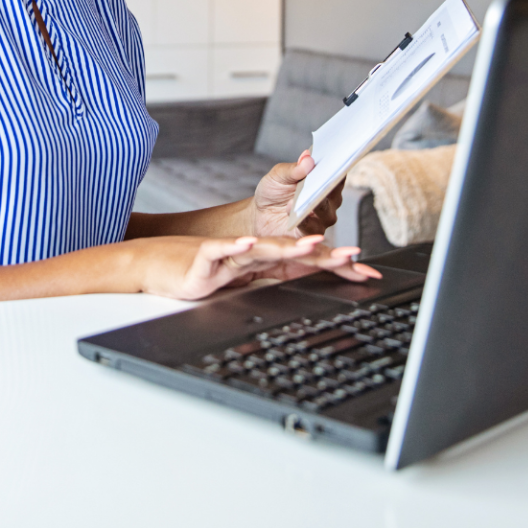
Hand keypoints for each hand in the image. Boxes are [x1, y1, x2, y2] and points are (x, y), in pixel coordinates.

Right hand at [134, 234, 380, 300]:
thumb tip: (308, 285)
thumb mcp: (245, 283)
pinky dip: (237, 246)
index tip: (367, 272)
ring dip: (287, 247)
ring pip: (263, 249)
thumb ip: (276, 281)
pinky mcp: (207, 256)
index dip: (336, 265)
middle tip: (354, 255)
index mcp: (265, 262)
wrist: (160, 267)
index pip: (307, 262)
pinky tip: (250, 242)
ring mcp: (231, 253)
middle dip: (325, 255)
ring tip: (311, 244)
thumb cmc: (203, 275)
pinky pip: (223, 250)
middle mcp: (253, 253)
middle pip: (293, 253)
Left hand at [251, 151, 344, 238]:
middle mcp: (328, 200)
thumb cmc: (273, 192)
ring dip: (313, 203)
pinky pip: (312, 227)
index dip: (338, 164)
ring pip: (325, 210)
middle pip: (333, 191)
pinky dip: (303, 219)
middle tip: (321, 176)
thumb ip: (293, 168)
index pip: (337, 171)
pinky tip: (292, 211)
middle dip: (327, 183)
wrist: (259, 216)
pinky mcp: (311, 233)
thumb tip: (307, 157)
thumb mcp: (278, 176)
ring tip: (298, 197)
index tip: (335, 156)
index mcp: (323, 181)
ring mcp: (322, 218)